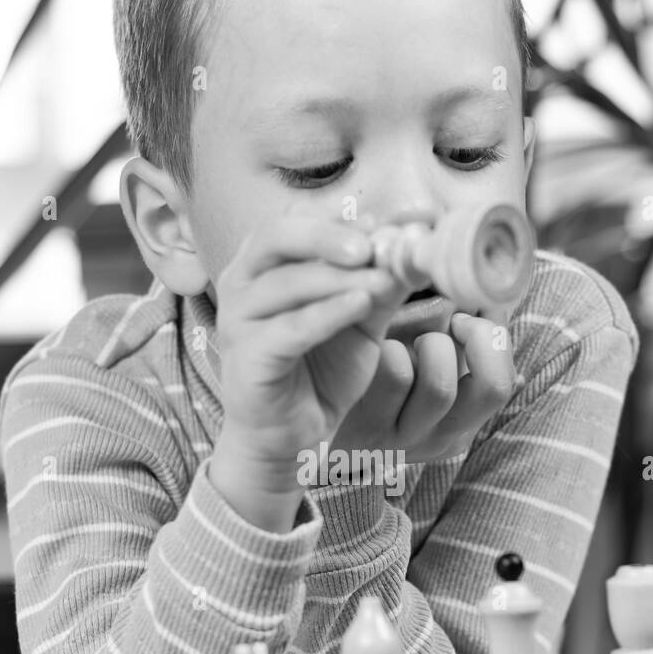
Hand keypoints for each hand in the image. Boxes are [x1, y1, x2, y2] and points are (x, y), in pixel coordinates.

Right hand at [211, 216, 405, 487]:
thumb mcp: (360, 320)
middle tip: (371, 245)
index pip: (290, 221)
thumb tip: (413, 244)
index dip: (334, 219)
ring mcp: (238, 320)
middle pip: (276, 238)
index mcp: (262, 264)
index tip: (380, 227)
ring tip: (382, 281)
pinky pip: (289, 328)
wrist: (293, 434)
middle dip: (326, 236)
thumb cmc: (320, 369)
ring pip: (286, 283)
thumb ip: (380, 283)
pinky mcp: (247, 357)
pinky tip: (360, 305)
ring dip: (338, 278)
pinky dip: (326, 314)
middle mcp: (240, 283)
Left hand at [327, 311, 518, 468]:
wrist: (310, 415)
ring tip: (403, 338)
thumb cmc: (372, 378)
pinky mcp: (369, 430)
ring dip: (428, 342)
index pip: (504, 383)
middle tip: (451, 320)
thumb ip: (453, 336)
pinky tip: (373, 345)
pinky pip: (397, 373)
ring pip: (441, 383)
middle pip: (492, 387)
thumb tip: (488, 298)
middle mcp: (442, 436)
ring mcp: (406, 438)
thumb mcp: (420, 363)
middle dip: (477, 338)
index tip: (465, 317)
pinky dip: (390, 346)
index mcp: (462, 421)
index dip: (495, 342)